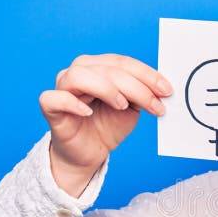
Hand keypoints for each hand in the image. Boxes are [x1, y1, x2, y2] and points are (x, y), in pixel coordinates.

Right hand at [40, 53, 172, 170]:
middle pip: (107, 69)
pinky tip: (88, 112)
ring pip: (80, 75)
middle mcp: (79, 72)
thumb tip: (162, 89)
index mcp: (99, 67)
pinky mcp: (51, 108)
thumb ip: (142, 96)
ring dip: (106, 88)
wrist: (90, 154)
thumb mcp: (132, 109)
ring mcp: (63, 88)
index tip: (167, 90)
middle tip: (154, 105)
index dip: (147, 74)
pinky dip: (71, 103)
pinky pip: (53, 98)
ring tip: (123, 106)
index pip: (123, 62)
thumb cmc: (107, 127)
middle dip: (136, 87)